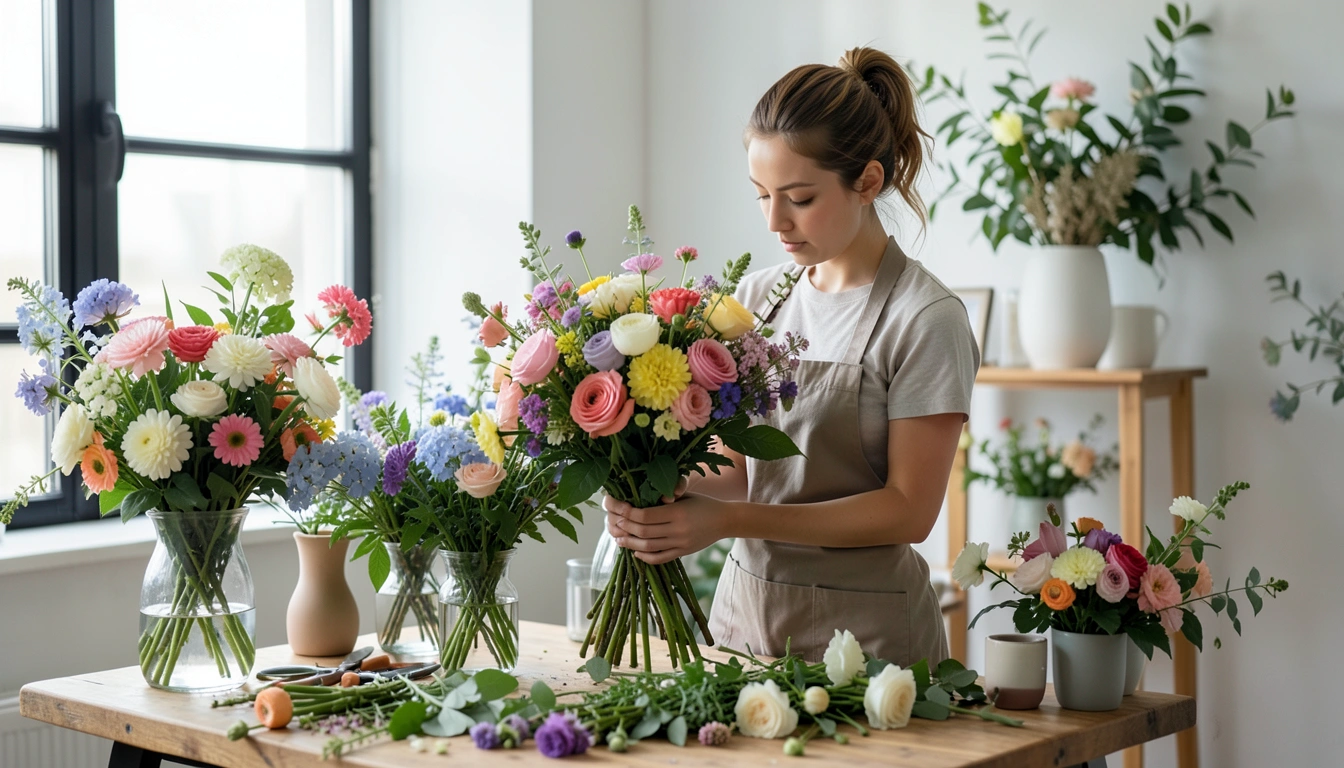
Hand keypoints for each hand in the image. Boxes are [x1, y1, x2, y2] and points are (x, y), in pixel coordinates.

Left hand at [604, 489, 724, 565]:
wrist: (725, 520)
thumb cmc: (702, 503)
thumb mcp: (685, 495)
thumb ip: (665, 498)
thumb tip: (640, 501)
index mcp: (677, 511)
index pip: (646, 515)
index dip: (629, 513)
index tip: (619, 510)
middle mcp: (678, 529)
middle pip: (644, 532)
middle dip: (626, 528)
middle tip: (615, 523)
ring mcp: (680, 543)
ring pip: (649, 547)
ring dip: (630, 544)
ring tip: (619, 539)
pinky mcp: (682, 553)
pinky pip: (660, 558)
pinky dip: (645, 557)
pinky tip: (636, 552)